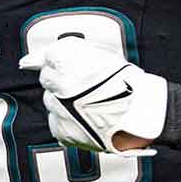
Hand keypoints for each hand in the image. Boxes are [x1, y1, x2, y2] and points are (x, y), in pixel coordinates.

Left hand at [19, 36, 166, 156]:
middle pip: (48, 79)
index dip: (64, 62)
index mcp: (66, 60)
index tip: (72, 67)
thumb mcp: (101, 54)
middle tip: (84, 86)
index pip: (49, 56)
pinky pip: (56, 122)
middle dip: (62, 81)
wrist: (143, 114)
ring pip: (50, 101)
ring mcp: (59, 109)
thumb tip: (38, 57)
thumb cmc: (128, 82)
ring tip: (88, 104)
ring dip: (63, 101)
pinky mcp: (63, 130)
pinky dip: (66, 121)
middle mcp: (59, 84)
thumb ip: (71, 51)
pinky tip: (85, 118)